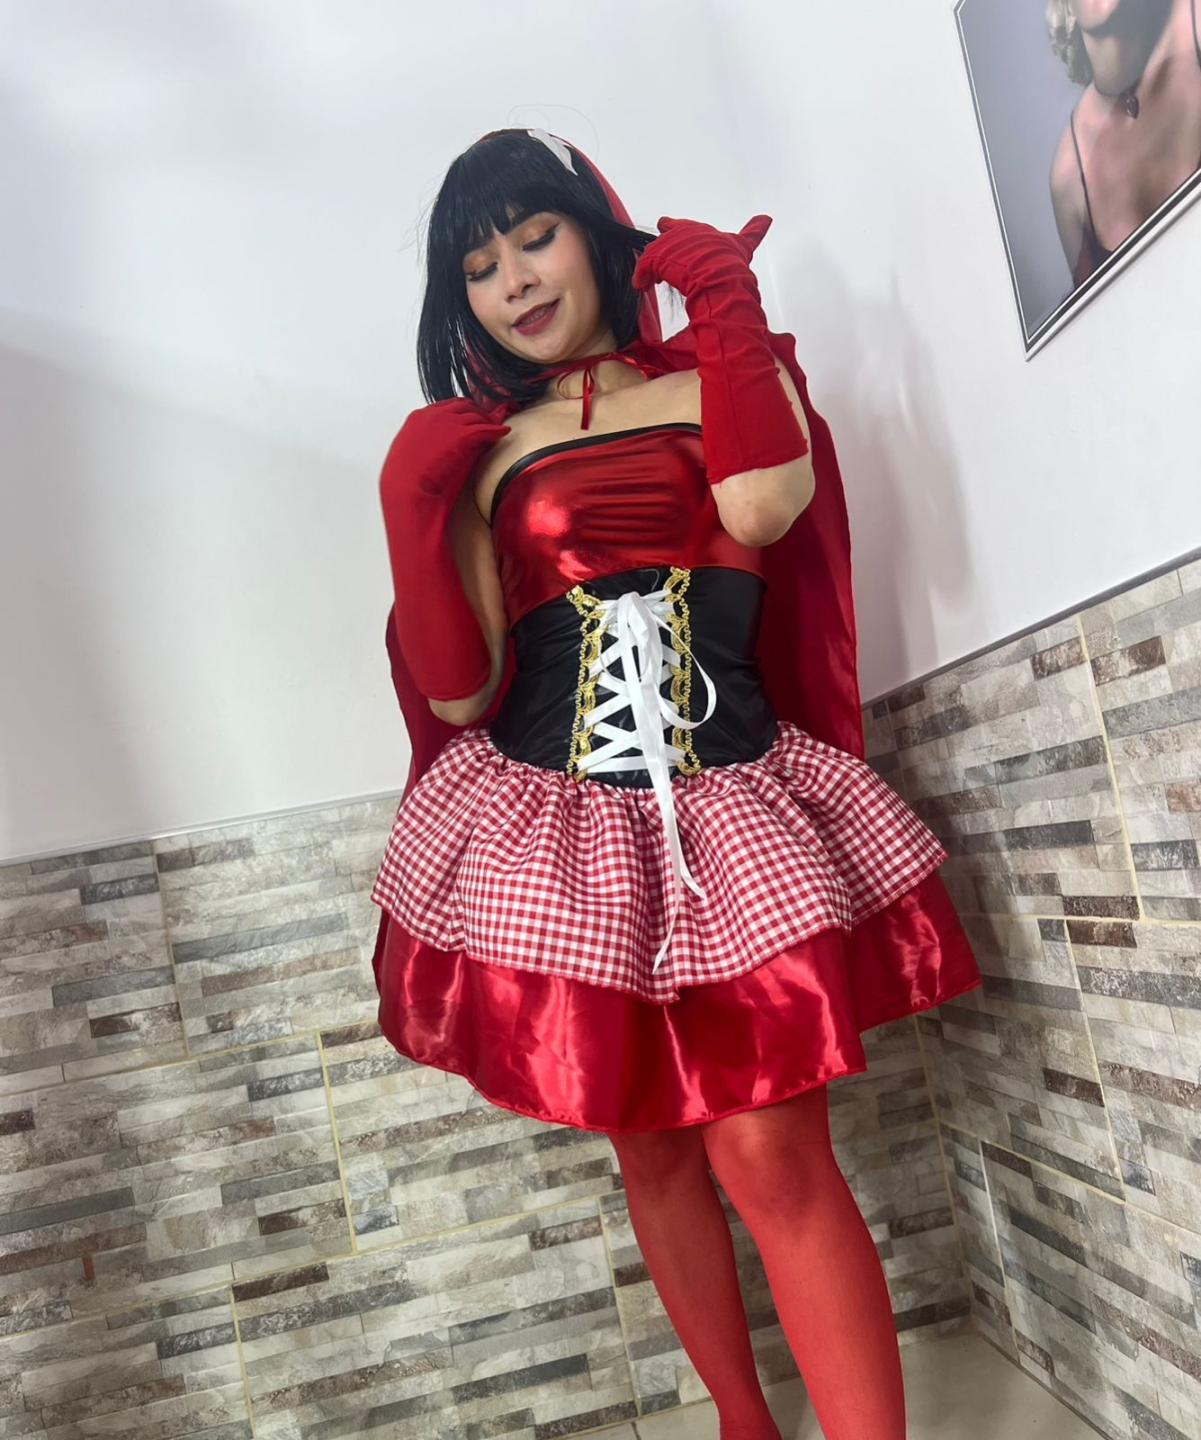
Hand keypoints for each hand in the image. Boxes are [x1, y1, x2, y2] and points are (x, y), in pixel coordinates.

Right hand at [383, 398, 509, 503]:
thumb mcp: (408, 457)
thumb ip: (421, 445)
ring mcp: (448, 423)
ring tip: (496, 430)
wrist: (407, 491)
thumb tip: (433, 451)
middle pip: (463, 406)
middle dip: (476, 413)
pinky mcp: (462, 435)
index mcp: (418, 418)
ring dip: (487, 422)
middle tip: (487, 423)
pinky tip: (503, 433)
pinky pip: (486, 428)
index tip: (469, 421)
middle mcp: (433, 415)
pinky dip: (496, 430)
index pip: (445, 407)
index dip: (460, 413)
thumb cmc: (405, 483)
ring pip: (476, 415)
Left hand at [631, 215, 772, 303]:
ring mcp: (668, 245)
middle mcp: (682, 233)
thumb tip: (767, 218)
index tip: (667, 237)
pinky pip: (643, 267)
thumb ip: (753, 232)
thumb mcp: (742, 246)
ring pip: (653, 254)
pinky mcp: (656, 258)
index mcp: (699, 230)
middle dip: (662, 253)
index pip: (681, 227)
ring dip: (651, 268)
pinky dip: (641, 277)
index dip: (674, 236)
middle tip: (663, 269)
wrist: (721, 275)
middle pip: (664, 240)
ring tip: (652, 281)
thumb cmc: (732, 262)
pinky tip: (642, 286)